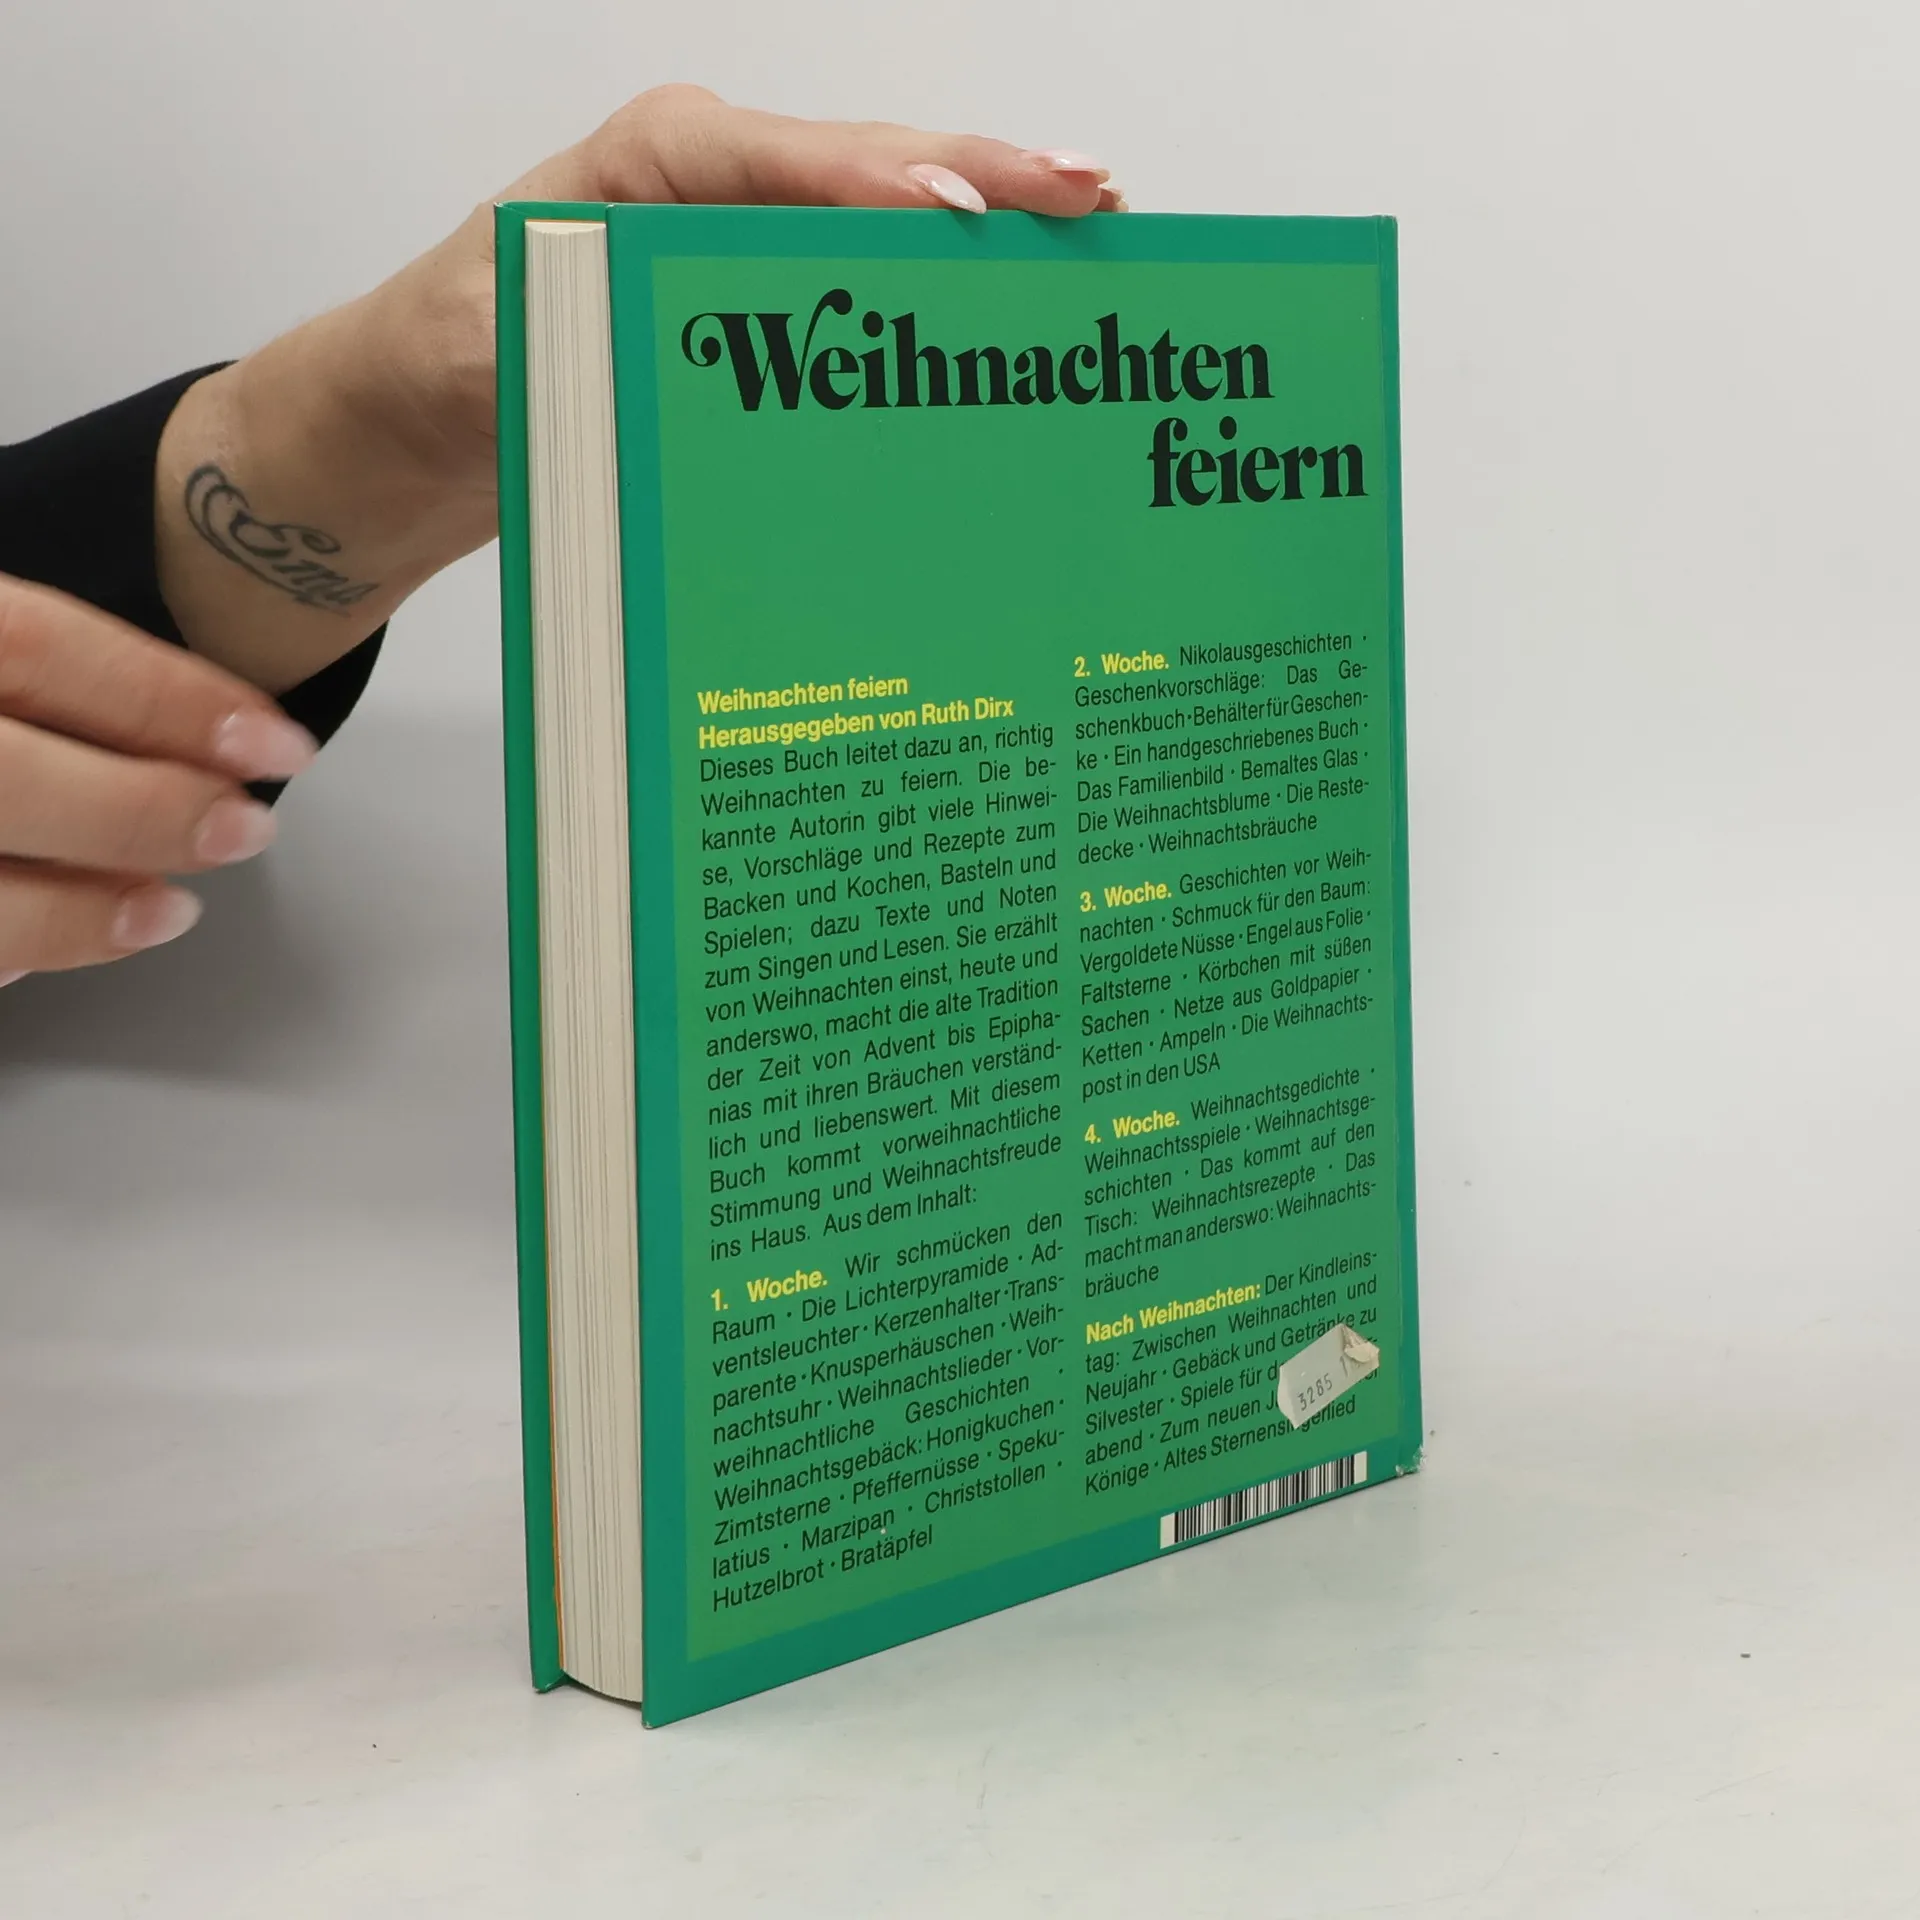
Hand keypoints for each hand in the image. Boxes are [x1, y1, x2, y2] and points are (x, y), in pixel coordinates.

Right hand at [0, 573, 317, 982]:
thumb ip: (45, 671)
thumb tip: (198, 728)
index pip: (39, 647)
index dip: (173, 700)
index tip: (279, 743)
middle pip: (12, 777)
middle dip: (147, 812)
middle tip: (244, 829)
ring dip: (81, 914)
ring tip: (170, 910)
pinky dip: (8, 953)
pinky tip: (48, 951)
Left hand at [155, 89, 1122, 692]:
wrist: (425, 419)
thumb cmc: (449, 361)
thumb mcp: (494, 345)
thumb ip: (584, 331)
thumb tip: (696, 355)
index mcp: (650, 165)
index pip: (785, 158)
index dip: (879, 184)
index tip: (960, 216)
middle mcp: (713, 186)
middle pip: (870, 168)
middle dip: (985, 180)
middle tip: (1088, 196)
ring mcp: (745, 243)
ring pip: (887, 219)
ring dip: (990, 225)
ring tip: (1091, 228)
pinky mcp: (762, 310)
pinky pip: (866, 289)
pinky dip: (942, 294)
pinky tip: (1011, 305)